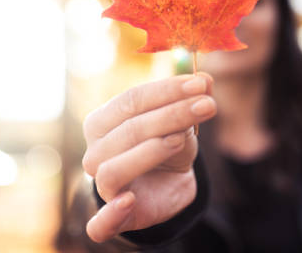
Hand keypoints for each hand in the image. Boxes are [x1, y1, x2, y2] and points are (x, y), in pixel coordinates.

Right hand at [82, 73, 216, 242]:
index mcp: (101, 122)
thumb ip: (188, 101)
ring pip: (115, 168)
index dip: (166, 90)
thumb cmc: (165, 147)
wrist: (164, 187)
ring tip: (180, 139)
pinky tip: (129, 201)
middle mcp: (94, 151)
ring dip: (150, 151)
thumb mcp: (180, 123)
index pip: (131, 99)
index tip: (200, 83)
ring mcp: (100, 185)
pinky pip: (100, 223)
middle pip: (129, 129)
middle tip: (207, 105)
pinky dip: (110, 214)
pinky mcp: (111, 218)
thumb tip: (206, 80)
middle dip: (171, 114)